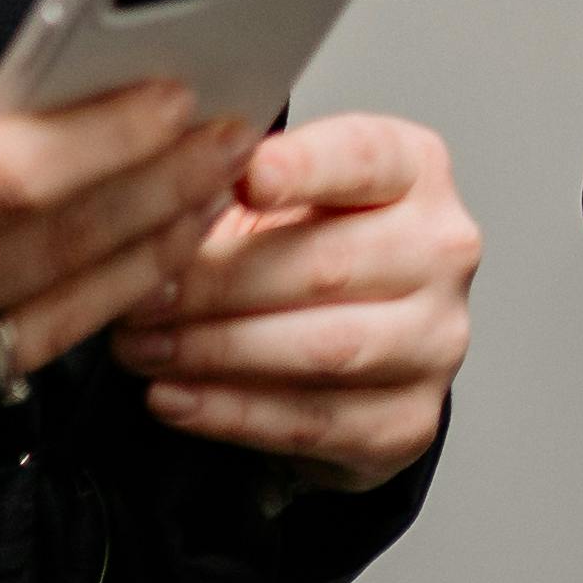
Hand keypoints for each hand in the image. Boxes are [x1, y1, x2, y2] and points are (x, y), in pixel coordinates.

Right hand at [0, 15, 256, 491]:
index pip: (22, 176)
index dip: (118, 135)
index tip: (186, 95)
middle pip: (65, 250)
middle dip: (165, 185)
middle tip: (236, 133)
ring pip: (58, 323)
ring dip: (146, 255)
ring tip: (206, 194)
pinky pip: (6, 372)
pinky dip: (70, 316)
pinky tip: (117, 265)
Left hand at [108, 113, 483, 496]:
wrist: (343, 342)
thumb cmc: (300, 248)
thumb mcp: (267, 195)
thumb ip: (225, 185)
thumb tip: (166, 199)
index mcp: (414, 169)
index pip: (363, 159)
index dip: (303, 169)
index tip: (242, 179)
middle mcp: (442, 250)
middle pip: (328, 265)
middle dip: (217, 284)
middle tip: (140, 297)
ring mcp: (435, 340)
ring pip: (324, 349)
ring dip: (217, 352)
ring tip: (143, 349)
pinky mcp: (409, 419)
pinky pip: (313, 422)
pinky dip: (231, 413)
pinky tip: (174, 396)